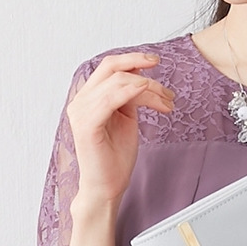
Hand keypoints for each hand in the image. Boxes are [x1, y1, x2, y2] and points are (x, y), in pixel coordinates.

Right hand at [66, 52, 174, 204]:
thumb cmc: (114, 157)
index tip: (155, 61)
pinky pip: (111, 98)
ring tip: (166, 102)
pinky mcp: (87, 125)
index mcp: (88, 97)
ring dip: (149, 88)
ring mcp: (81, 112)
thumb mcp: (126, 117)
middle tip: (163, 79)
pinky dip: (134, 92)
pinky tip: (151, 97)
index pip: (109, 66)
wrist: (106, 186)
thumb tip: (141, 76)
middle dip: (141, 67)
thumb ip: (128, 96)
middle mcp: (80, 101)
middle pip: (111, 68)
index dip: (132, 59)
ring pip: (118, 82)